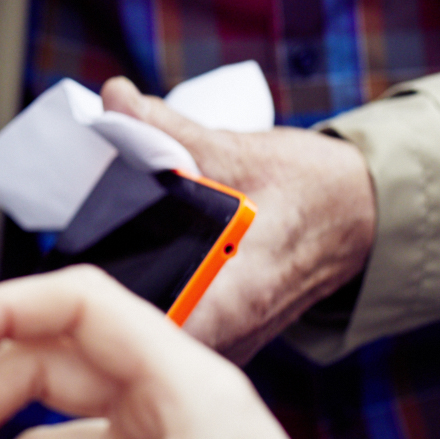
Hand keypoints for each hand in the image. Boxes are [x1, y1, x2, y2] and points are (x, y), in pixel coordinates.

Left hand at [98, 77, 375, 361]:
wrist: (364, 213)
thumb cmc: (313, 184)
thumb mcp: (241, 150)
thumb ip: (169, 130)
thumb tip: (113, 99)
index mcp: (245, 288)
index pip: (167, 324)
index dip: (117, 309)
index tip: (81, 276)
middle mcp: (239, 329)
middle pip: (149, 335)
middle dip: (108, 300)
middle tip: (75, 260)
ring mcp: (235, 340)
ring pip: (160, 339)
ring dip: (125, 304)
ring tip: (93, 263)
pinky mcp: (230, 336)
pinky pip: (176, 332)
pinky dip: (149, 304)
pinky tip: (124, 274)